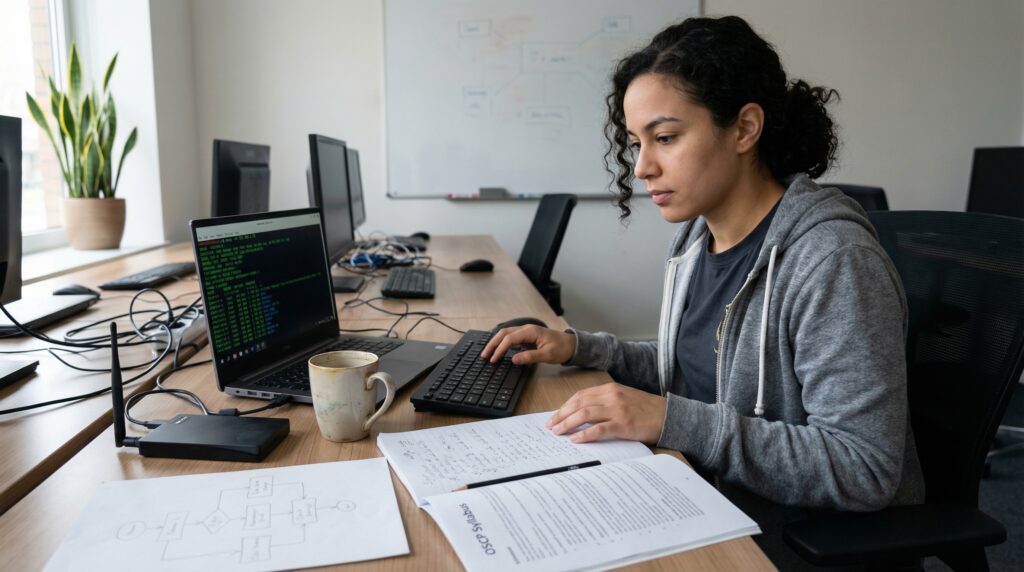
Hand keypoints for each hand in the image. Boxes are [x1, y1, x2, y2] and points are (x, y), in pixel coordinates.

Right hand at [480, 325, 575, 364]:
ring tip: (487, 354)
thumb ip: (530, 357)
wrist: (572, 345)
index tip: (493, 360)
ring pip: (506, 334)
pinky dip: (502, 344)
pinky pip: (511, 338)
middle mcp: (526, 329)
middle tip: (484, 356)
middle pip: (503, 334)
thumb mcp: (547, 355)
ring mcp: (526, 332)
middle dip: (492, 344)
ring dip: (495, 343)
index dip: (499, 350)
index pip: (509, 339)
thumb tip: (513, 359)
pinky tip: (498, 351)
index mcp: (530, 331)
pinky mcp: (526, 337)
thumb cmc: (561, 349)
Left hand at [546, 383, 666, 444]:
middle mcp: (612, 396)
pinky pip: (599, 429)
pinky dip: (584, 434)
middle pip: (579, 403)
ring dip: (568, 424)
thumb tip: (581, 413)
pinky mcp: (624, 425)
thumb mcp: (624, 398)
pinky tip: (575, 440)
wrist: (669, 416)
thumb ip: (605, 402)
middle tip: (550, 426)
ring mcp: (618, 410)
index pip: (580, 396)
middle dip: (561, 415)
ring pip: (585, 414)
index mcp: (610, 389)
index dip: (565, 406)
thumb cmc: (646, 409)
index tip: (555, 416)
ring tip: (557, 433)